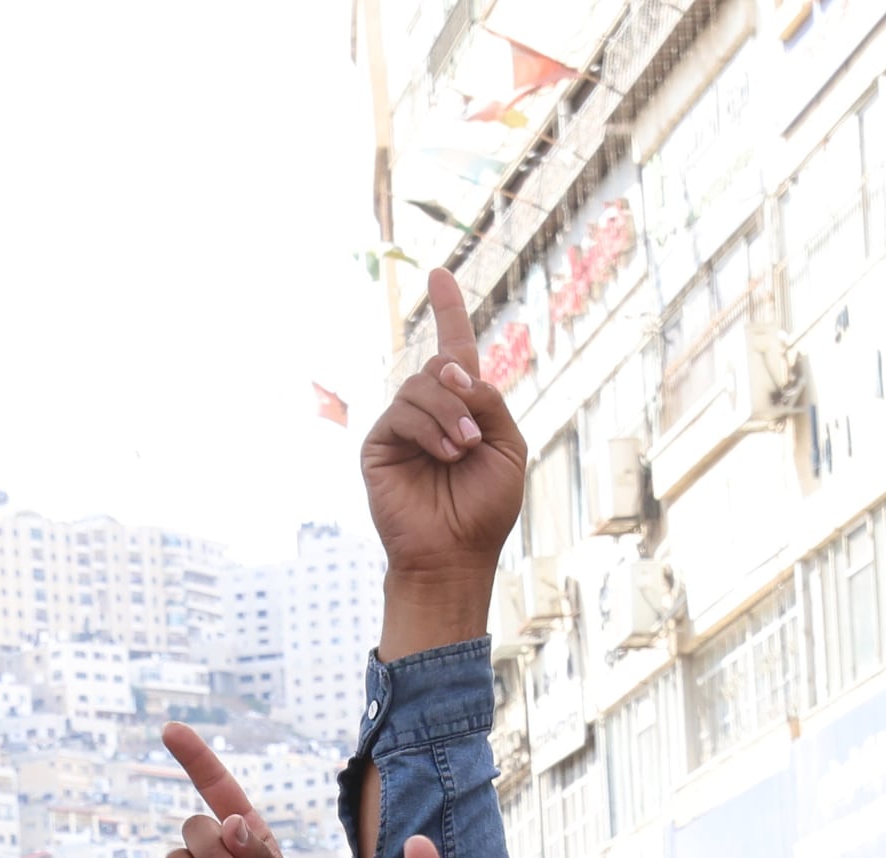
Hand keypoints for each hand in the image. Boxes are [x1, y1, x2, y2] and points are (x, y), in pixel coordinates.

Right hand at [359, 267, 528, 614]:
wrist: (454, 555)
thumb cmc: (485, 509)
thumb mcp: (506, 446)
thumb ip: (489, 402)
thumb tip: (454, 373)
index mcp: (461, 408)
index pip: (453, 349)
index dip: (448, 310)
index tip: (439, 274)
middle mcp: (428, 411)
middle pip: (440, 366)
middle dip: (461, 391)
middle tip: (474, 435)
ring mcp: (401, 427)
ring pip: (421, 387)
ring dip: (449, 416)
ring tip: (462, 452)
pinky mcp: (379, 444)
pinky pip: (402, 412)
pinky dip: (429, 430)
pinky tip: (445, 456)